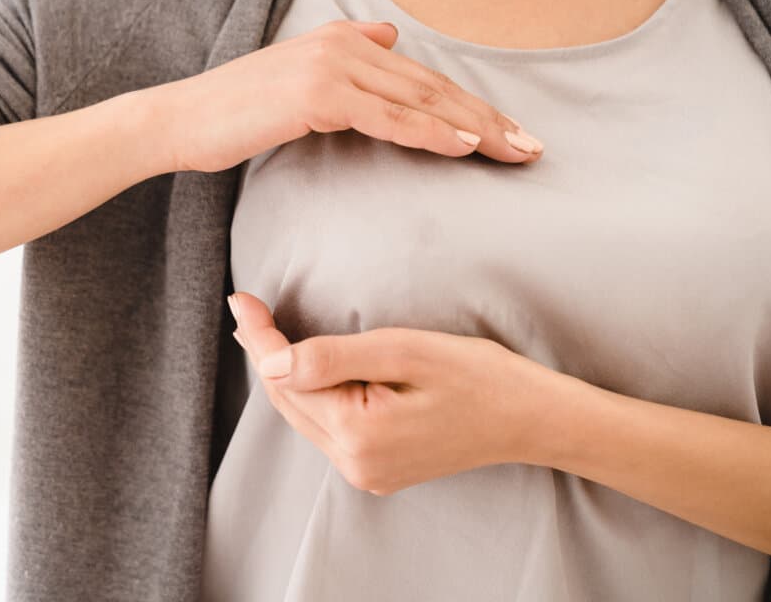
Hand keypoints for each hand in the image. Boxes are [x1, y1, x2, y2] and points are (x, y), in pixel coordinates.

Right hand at [147, 19, 543, 173]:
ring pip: (420, 100)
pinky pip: (389, 118)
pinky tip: (466, 146)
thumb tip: (389, 37)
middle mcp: (344, 43)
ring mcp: (332, 65)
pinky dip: (432, 132)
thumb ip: (346, 56)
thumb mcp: (295, 75)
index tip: (508, 132)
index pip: (422, 77)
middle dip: (486, 118)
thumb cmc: (233, 112)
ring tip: (513, 150)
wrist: (181, 120)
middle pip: (432, 86)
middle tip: (530, 146)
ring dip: (473, 127)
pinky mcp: (319, 94)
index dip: (469, 105)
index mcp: (343, 38)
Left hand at [227, 291, 556, 494]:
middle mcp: (355, 463)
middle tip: (245, 307)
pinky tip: (306, 365)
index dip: (259, 335)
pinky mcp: (377, 470)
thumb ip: (332, 357)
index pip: (286, 377)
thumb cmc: (478, 375)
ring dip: (285, 372)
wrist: (531, 418)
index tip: (239, 298)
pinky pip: (327, 426)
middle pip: (288, 400)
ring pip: (303, 414)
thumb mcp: (404, 351)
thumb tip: (271, 359)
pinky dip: (311, 393)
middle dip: (264, 351)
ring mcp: (366, 472)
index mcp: (358, 434)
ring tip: (263, 329)